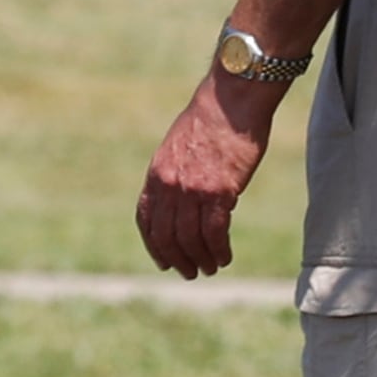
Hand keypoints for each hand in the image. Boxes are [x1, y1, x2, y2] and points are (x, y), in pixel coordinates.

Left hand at [135, 69, 279, 279]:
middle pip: (166, 235)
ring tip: (211, 268)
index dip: (153, 245)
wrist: (230, 103)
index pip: (146, 219)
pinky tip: (225, 257)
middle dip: (177, 259)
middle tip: (190, 273)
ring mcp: (192, 189)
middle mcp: (169, 185)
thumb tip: (179, 202)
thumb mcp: (177, 149)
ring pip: (190, 238)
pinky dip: (219, 250)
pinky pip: (215, 232)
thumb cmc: (209, 123)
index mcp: (156, 174)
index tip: (163, 261)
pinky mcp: (219, 191)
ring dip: (200, 259)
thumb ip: (174, 176)